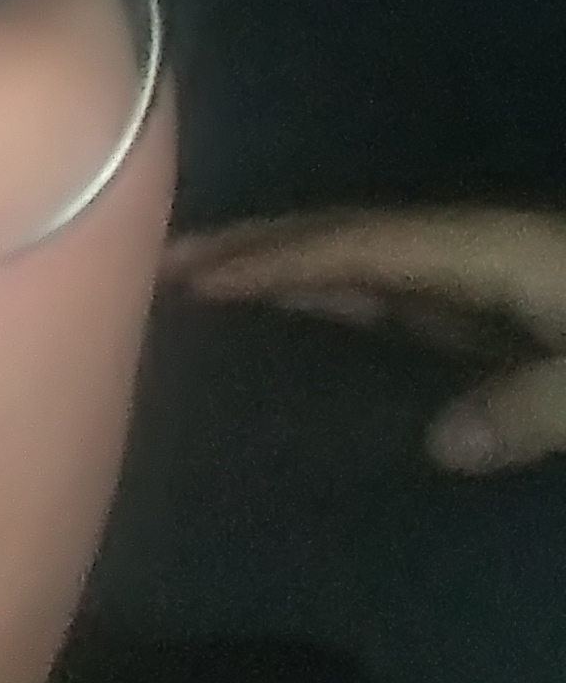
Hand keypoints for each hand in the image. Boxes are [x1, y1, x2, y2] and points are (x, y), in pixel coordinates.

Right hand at [160, 207, 565, 474]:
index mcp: (481, 250)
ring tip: (195, 275)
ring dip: (275, 260)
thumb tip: (436, 446)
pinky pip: (378, 288)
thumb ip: (527, 406)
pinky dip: (319, 289)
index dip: (274, 260)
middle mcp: (458, 249)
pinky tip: (287, 304)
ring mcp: (468, 271)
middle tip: (156, 257)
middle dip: (251, 242)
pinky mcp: (481, 301)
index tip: (193, 277)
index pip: (358, 250)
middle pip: (341, 235)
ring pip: (352, 257)